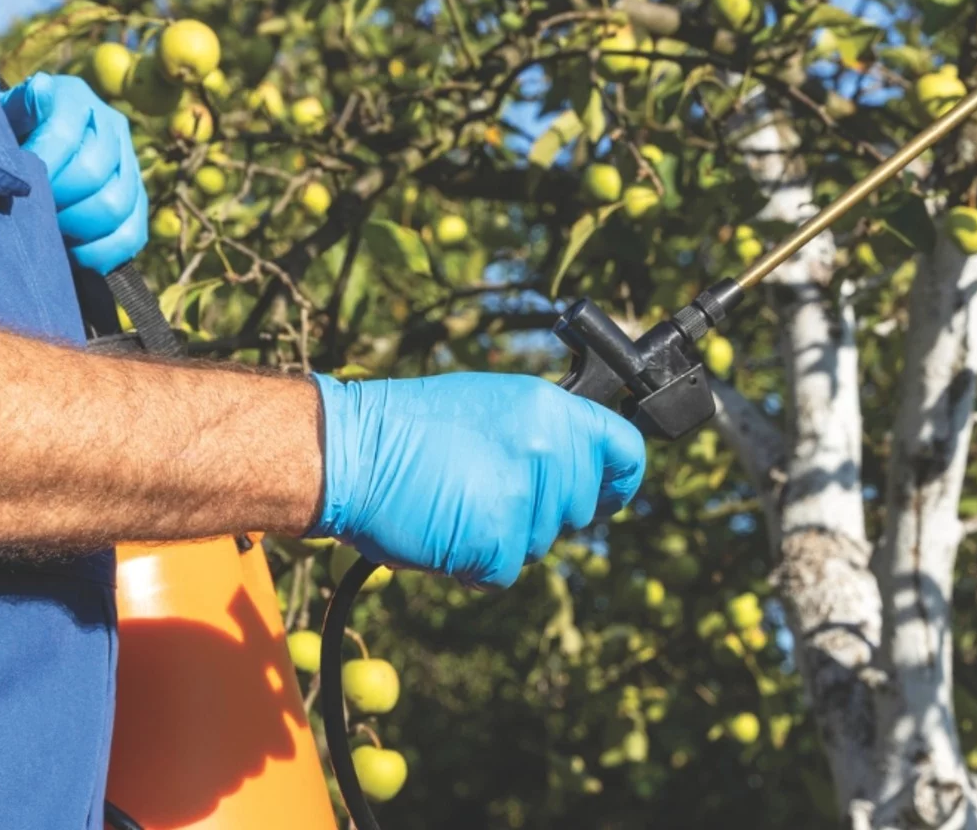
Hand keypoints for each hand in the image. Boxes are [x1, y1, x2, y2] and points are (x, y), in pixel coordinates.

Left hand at [0, 73, 147, 274]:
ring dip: (76, 228)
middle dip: (55, 201)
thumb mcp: (2, 118)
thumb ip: (19, 107)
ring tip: (48, 231)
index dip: (38, 169)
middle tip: (29, 213)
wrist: (22, 154)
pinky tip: (74, 254)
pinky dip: (102, 252)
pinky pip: (131, 234)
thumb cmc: (5, 138)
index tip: (14, 189)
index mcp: (74, 98)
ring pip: (115, 206)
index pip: (63, 136)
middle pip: (93, 173)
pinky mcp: (136, 199)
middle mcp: (110, 123)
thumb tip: (42, 89)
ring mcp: (129, 162)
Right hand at [309, 373, 645, 587]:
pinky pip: (502, 571)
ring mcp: (525, 499)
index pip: (625, 451)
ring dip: (502, 536)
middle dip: (541, 511)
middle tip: (488, 490)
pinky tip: (443, 529)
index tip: (606, 493)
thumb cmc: (409, 427)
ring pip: (539, 542)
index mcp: (550, 409)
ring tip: (456, 500)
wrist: (351, 451)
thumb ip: (543, 432)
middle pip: (580, 508)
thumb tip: (577, 462)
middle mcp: (548, 451)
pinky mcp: (497, 542)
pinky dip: (474, 563)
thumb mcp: (492, 405)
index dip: (618, 480)